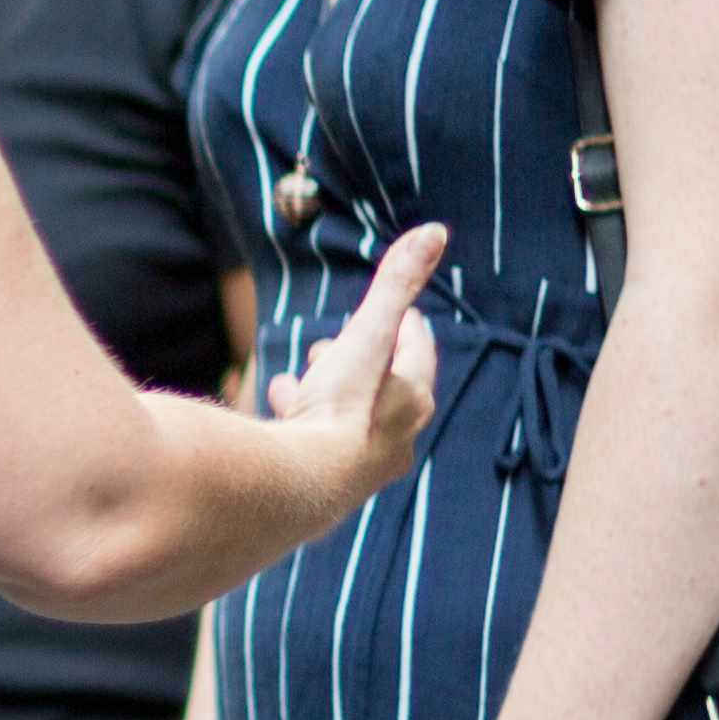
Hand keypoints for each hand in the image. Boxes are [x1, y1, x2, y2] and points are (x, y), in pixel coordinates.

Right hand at [262, 222, 445, 503]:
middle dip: (366, 357)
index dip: (408, 327)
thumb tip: (435, 232)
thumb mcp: (367, 335)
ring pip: (350, 415)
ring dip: (331, 388)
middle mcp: (393, 438)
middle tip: (345, 339)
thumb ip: (396, 284)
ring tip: (311, 370)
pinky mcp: (322, 482)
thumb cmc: (340, 410)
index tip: (403, 312)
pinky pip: (316, 439)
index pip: (418, 353)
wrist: (298, 486)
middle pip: (386, 386)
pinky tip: (283, 404)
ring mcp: (357, 465)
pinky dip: (302, 416)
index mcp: (411, 401)